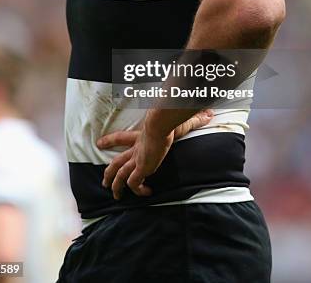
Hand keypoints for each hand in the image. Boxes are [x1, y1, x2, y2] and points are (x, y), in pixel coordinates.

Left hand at [96, 109, 213, 199]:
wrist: (161, 123)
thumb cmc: (168, 120)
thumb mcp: (179, 120)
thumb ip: (194, 119)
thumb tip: (210, 113)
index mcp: (139, 138)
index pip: (120, 138)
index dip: (110, 141)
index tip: (100, 143)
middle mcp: (135, 150)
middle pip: (116, 162)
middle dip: (109, 172)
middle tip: (104, 181)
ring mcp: (136, 160)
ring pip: (120, 176)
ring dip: (116, 186)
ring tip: (116, 196)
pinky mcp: (141, 168)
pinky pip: (135, 184)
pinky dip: (138, 190)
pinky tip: (146, 193)